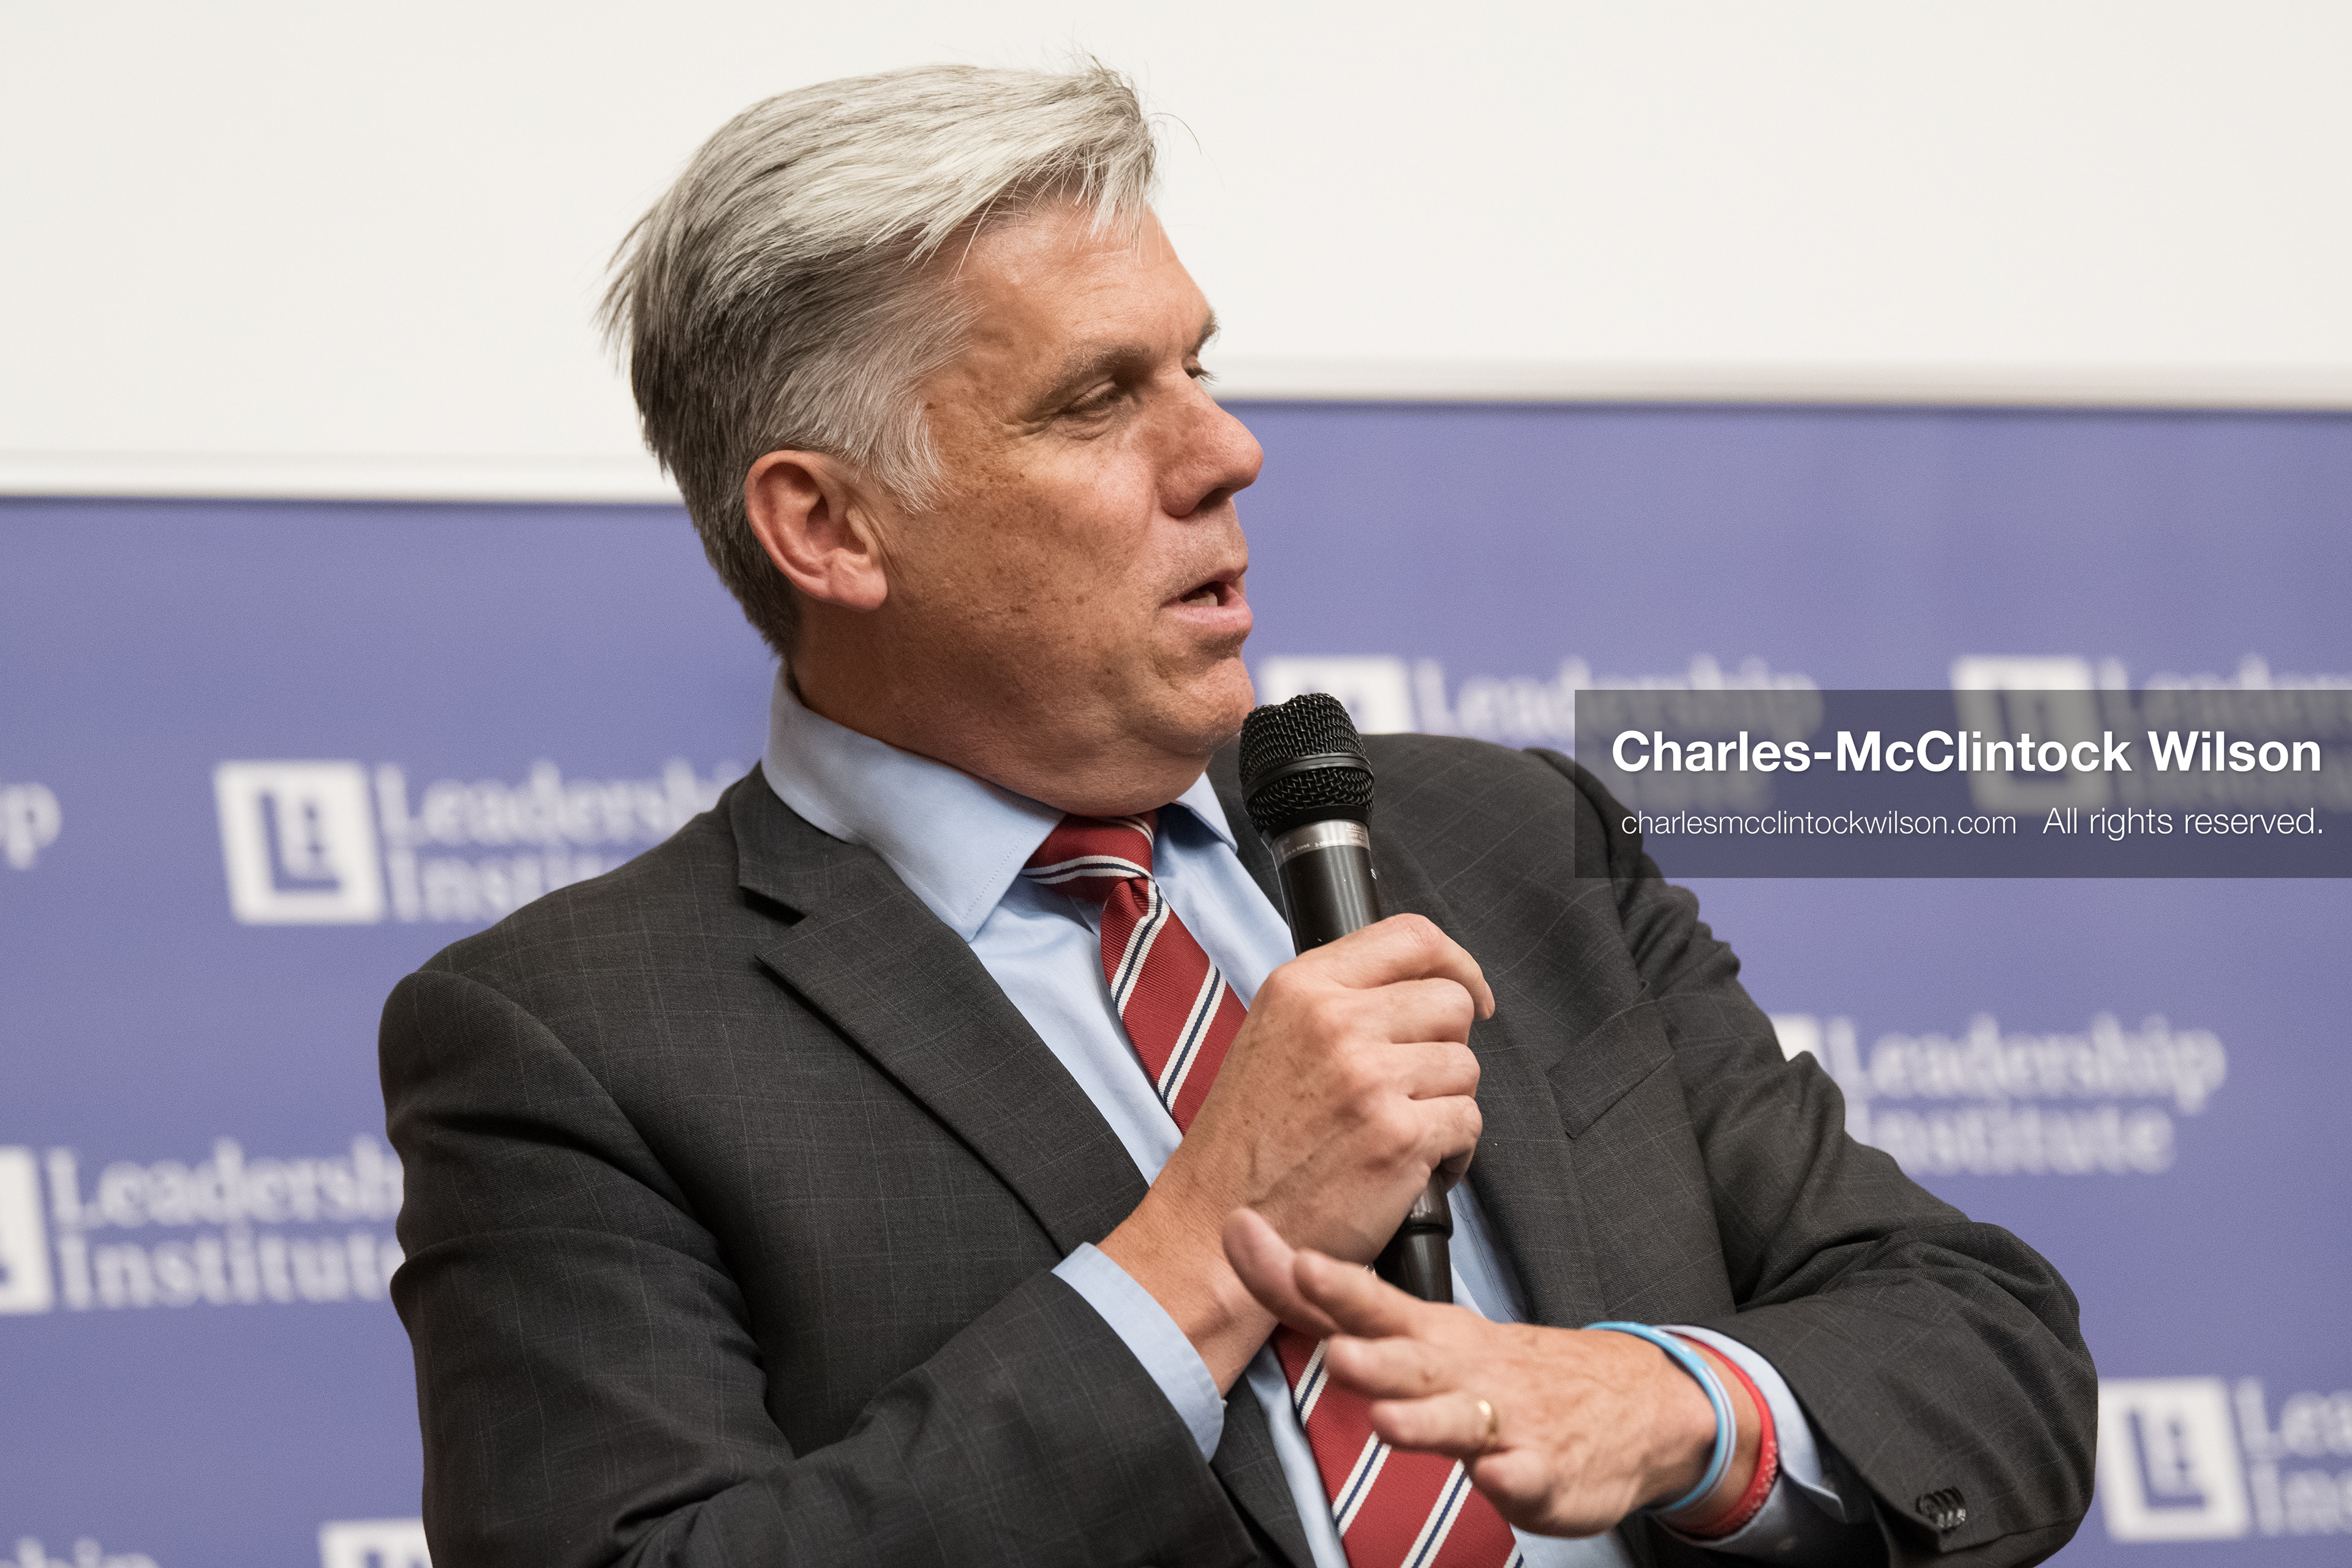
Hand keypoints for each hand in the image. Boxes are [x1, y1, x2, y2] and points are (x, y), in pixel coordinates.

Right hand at [1098, 914, 1492, 1387]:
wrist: (1211, 1231)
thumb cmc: (1244, 1148)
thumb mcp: (1270, 1039)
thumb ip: (1337, 1003)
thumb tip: (1420, 989)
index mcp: (1300, 987)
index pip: (1412, 937)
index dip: (1456, 965)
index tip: (1470, 997)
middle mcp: (1335, 1021)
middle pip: (1451, 1002)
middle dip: (1446, 1048)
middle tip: (1412, 1088)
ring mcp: (1369, 1078)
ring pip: (1465, 1066)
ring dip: (1447, 1104)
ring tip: (1400, 1134)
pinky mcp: (1398, 1137)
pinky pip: (1468, 1123)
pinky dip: (1453, 1153)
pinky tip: (1411, 1169)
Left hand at [1222, 1209, 1762, 1538]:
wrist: (1629, 1403)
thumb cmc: (1501, 1369)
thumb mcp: (1426, 1335)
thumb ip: (1345, 1311)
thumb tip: (1266, 1258)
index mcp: (1432, 1335)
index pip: (1372, 1302)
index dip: (1329, 1285)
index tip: (1290, 1257)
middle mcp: (1464, 1371)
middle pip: (1412, 1360)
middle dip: (1372, 1355)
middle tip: (1335, 1350)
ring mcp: (1507, 1420)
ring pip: (1461, 1421)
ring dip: (1423, 1419)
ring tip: (1387, 1418)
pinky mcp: (1544, 1469)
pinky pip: (1526, 1475)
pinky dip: (1513, 1476)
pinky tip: (1498, 1475)